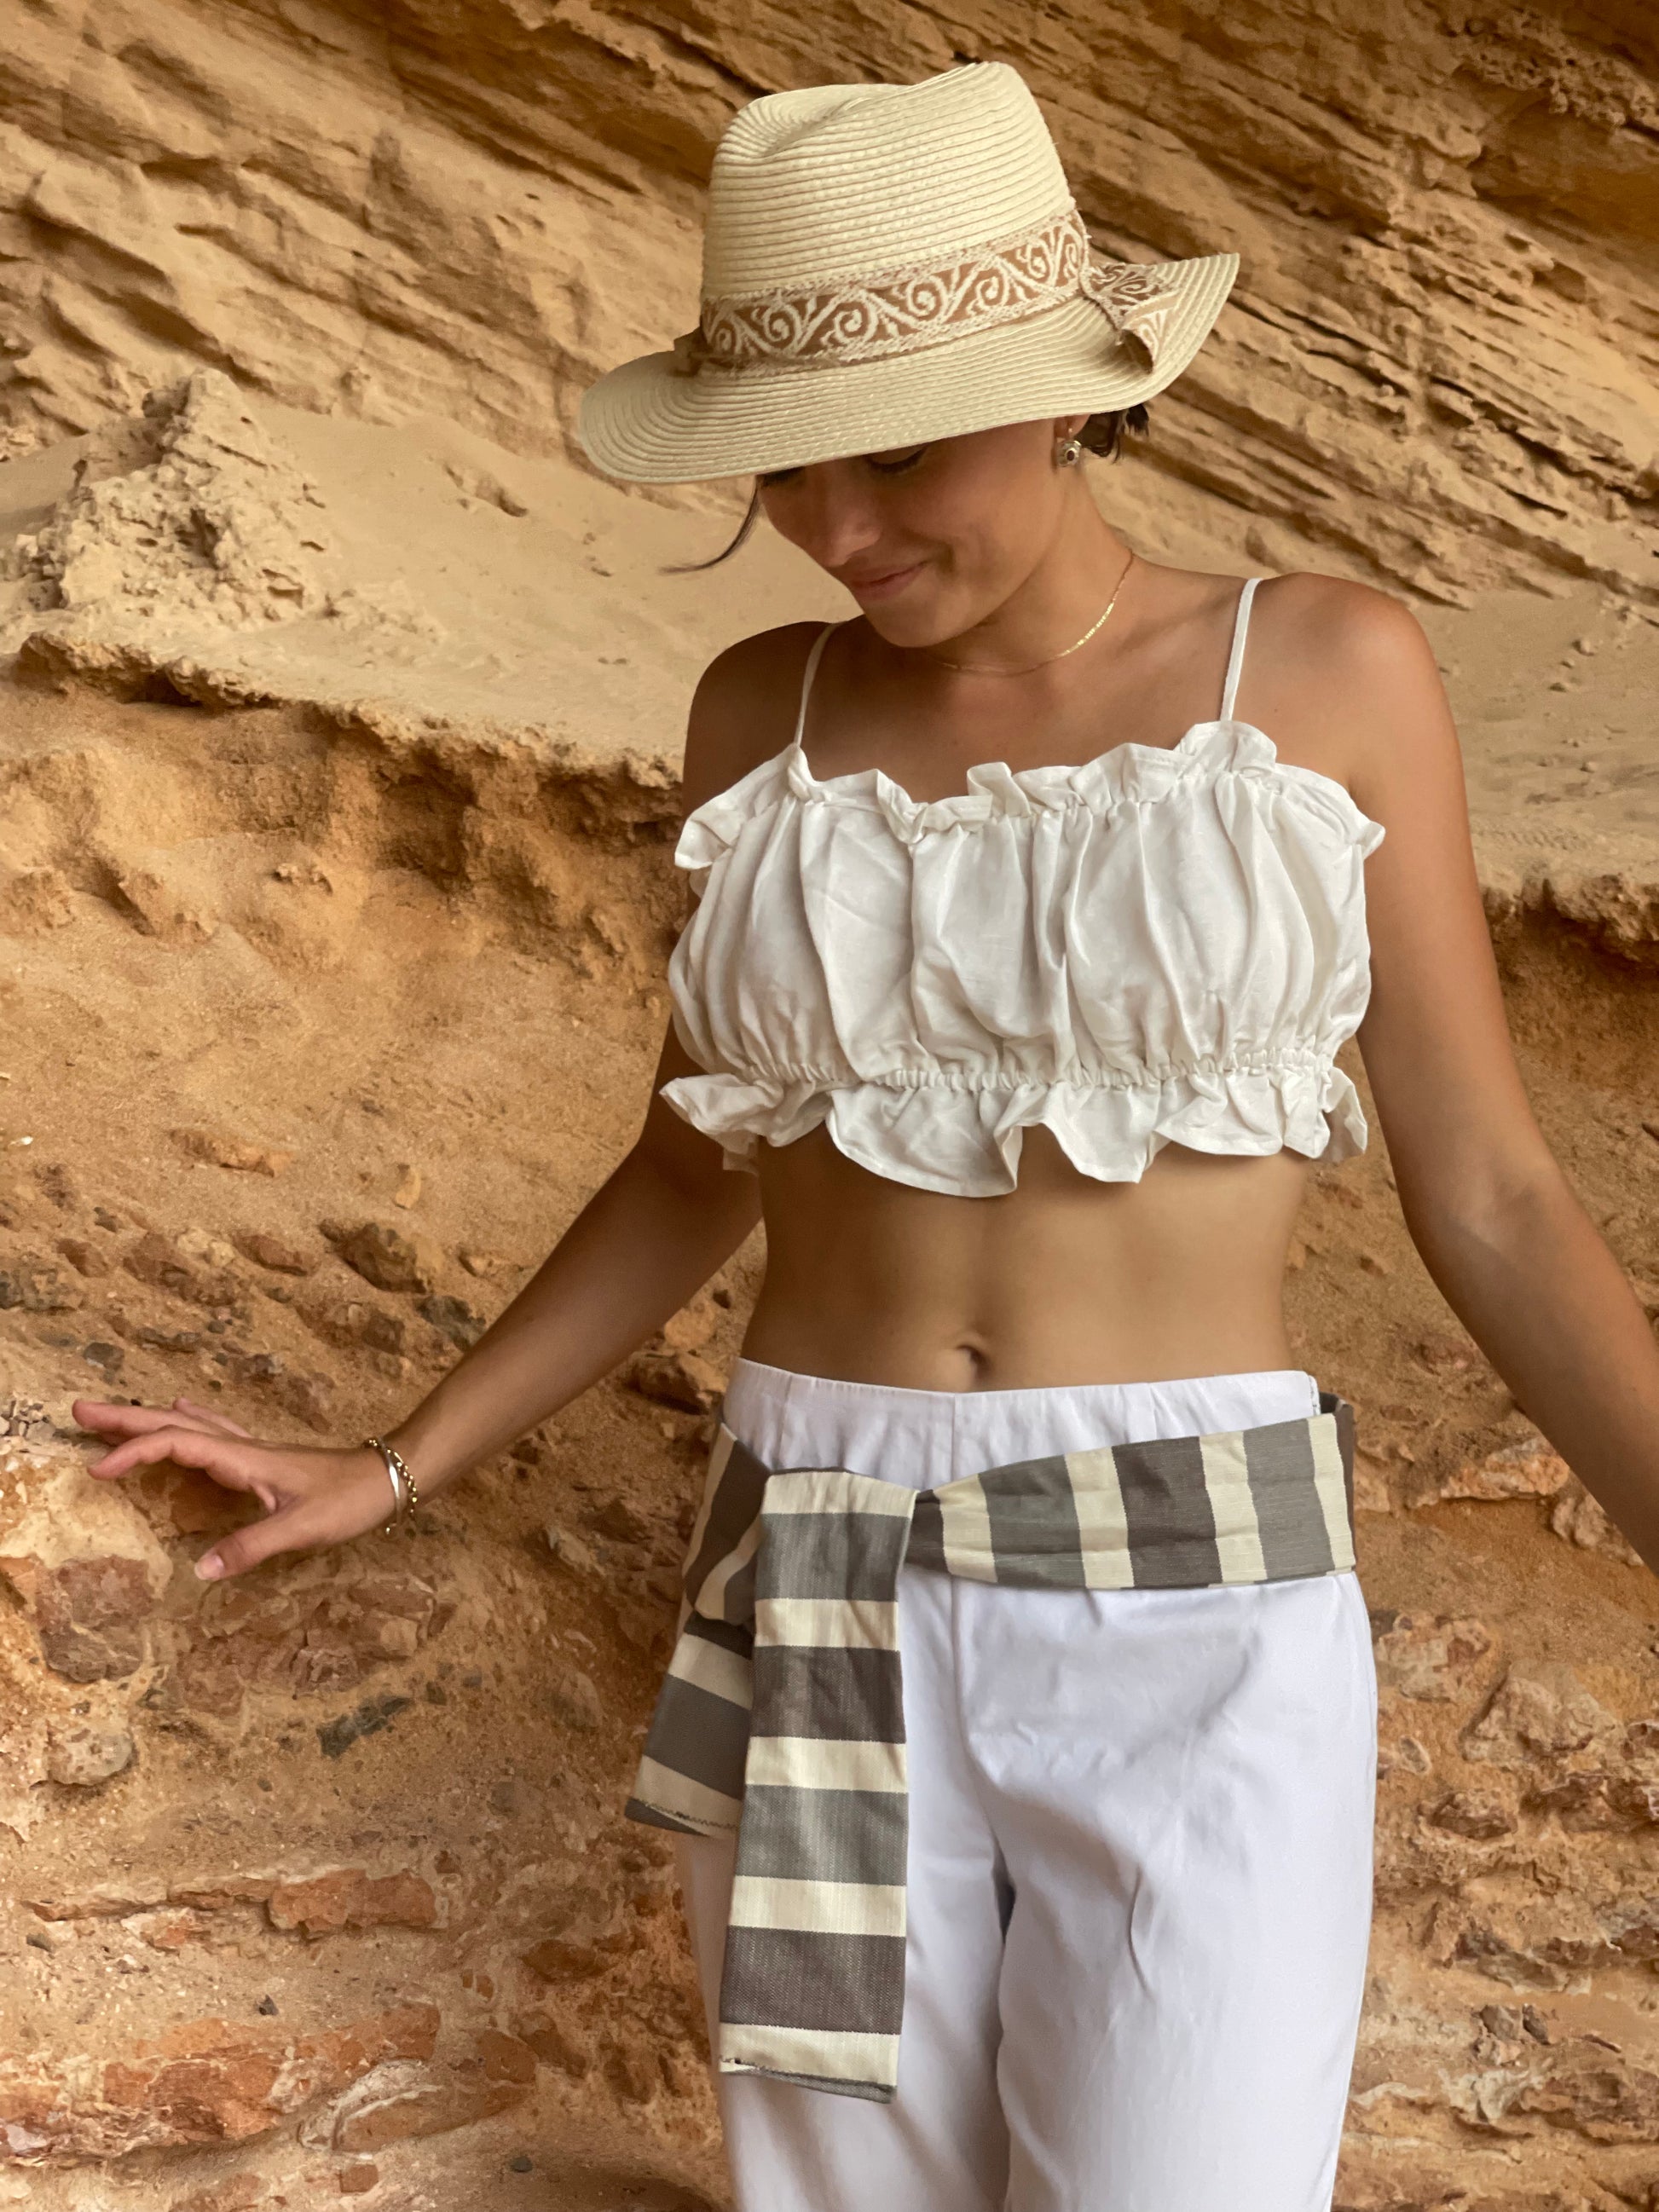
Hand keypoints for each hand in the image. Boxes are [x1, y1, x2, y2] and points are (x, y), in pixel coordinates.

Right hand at [71, 1393, 403, 1581]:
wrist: (389, 1475)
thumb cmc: (351, 1499)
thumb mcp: (304, 1527)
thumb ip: (254, 1546)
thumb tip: (202, 1570)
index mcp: (245, 1459)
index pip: (178, 1443)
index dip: (136, 1451)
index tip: (97, 1468)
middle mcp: (243, 1447)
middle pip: (174, 1424)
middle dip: (125, 1418)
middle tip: (79, 1412)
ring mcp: (253, 1450)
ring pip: (189, 1424)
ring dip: (148, 1418)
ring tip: (111, 1415)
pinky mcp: (263, 1458)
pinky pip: (211, 1431)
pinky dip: (184, 1422)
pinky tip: (181, 1411)